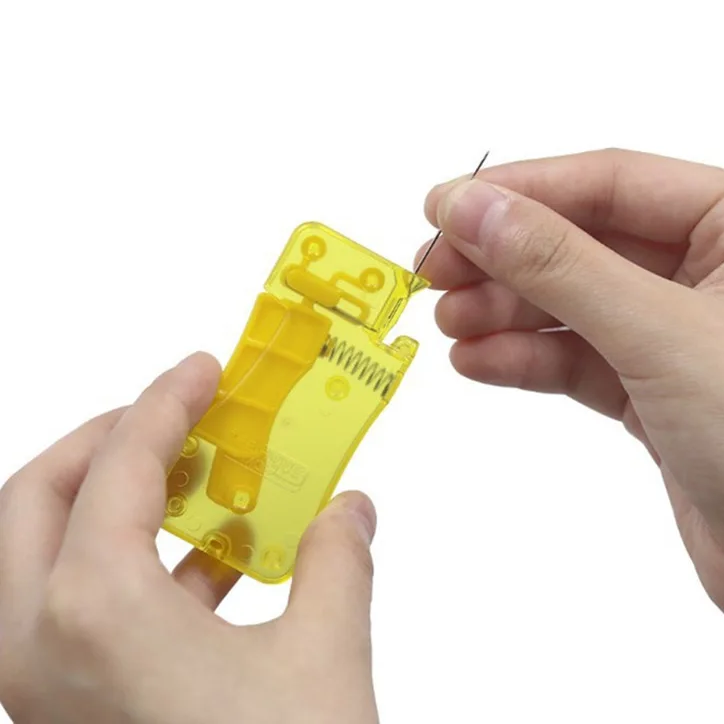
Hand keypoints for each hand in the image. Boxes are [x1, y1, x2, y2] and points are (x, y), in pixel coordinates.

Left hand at [0, 354, 377, 723]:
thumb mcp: (323, 657)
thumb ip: (337, 564)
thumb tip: (349, 512)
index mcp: (97, 613)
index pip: (120, 466)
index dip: (166, 402)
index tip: (203, 371)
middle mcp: (41, 648)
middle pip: (38, 497)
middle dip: (107, 442)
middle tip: (173, 418)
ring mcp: (42, 687)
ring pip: (38, 556)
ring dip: (110, 504)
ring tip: (189, 480)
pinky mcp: (66, 713)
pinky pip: (70, 612)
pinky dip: (125, 569)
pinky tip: (206, 567)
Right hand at [420, 148, 723, 681]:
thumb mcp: (663, 332)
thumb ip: (561, 266)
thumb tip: (473, 209)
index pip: (614, 182)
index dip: (523, 191)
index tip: (448, 205)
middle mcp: (719, 273)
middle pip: (585, 243)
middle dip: (504, 258)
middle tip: (434, 270)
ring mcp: (684, 337)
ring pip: (575, 305)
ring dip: (506, 311)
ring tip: (450, 323)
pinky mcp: (659, 395)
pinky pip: (579, 360)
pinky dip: (526, 358)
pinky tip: (479, 360)